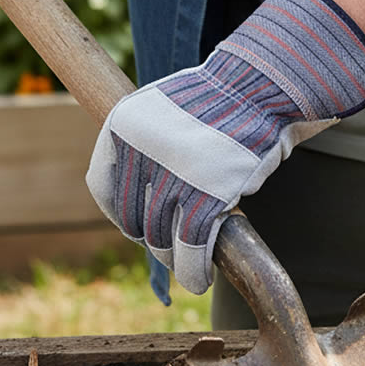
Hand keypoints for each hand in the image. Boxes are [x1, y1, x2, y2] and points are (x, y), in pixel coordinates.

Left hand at [86, 0, 364, 293]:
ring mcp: (172, 176)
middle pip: (132, 217)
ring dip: (173, 258)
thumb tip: (139, 190)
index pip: (103, 186)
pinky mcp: (208, 197)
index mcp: (122, 125)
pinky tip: (200, 280)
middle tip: (171, 243)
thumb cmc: (220, 96)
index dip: (120, 212)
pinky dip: (194, 271)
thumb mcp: (164, 107)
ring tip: (188, 263)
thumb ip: (145, 143)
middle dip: (151, 237)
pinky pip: (192, 248)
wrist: (261, 84)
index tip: (139, 223)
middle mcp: (138, 151)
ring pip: (160, 238)